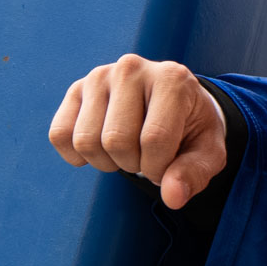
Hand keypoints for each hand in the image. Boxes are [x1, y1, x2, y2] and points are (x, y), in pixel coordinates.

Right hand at [48, 54, 228, 208]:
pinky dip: (77, 156)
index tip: (167, 165)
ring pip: (86, 140)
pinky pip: (59, 135)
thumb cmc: (190, 128)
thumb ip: (194, 174)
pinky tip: (100, 147)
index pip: (154, 139)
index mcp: (171, 78)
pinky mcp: (76, 89)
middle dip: (133, 164)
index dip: (159, 168)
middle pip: (116, 141)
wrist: (172, 102)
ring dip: (106, 161)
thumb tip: (172, 197)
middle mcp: (131, 68)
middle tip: (145, 155)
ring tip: (126, 149)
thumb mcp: (207, 151)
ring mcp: (99, 76)